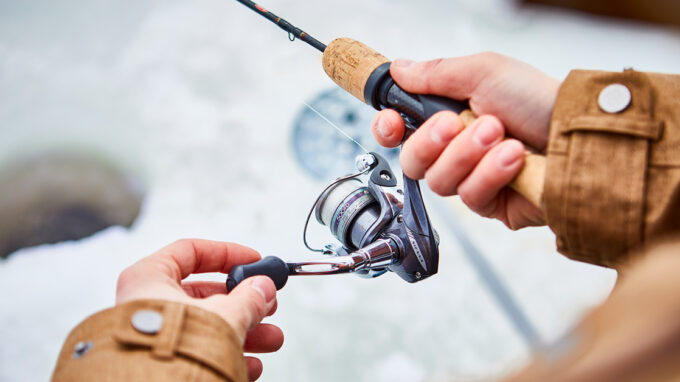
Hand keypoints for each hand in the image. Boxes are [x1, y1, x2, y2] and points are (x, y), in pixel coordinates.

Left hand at [116, 239, 281, 380]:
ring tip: (271, 339)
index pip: (190, 251)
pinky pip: (199, 351)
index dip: (227, 253)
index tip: (253, 260)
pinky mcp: (163, 360)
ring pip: (206, 325)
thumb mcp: (225, 314)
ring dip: (244, 331)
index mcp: (149, 279)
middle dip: (244, 301)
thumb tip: (263, 288)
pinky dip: (227, 353)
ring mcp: (154, 334)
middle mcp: (147, 305)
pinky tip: (251, 363)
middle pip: (205, 294)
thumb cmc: (173, 350)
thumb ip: (249, 297)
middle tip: (266, 303)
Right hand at [371, 53, 559, 228]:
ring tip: (499, 134)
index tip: (392, 122)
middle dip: (431, 141)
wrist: (578, 133)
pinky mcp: (491, 204)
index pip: (400, 130)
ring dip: (468, 153)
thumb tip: (399, 68)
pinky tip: (513, 158)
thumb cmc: (537, 99)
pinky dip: (491, 173)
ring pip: (439, 181)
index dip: (387, 129)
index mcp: (448, 115)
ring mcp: (471, 178)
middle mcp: (455, 149)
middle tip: (457, 122)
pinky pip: (470, 196)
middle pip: (412, 161)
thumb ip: (436, 73)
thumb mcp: (484, 72)